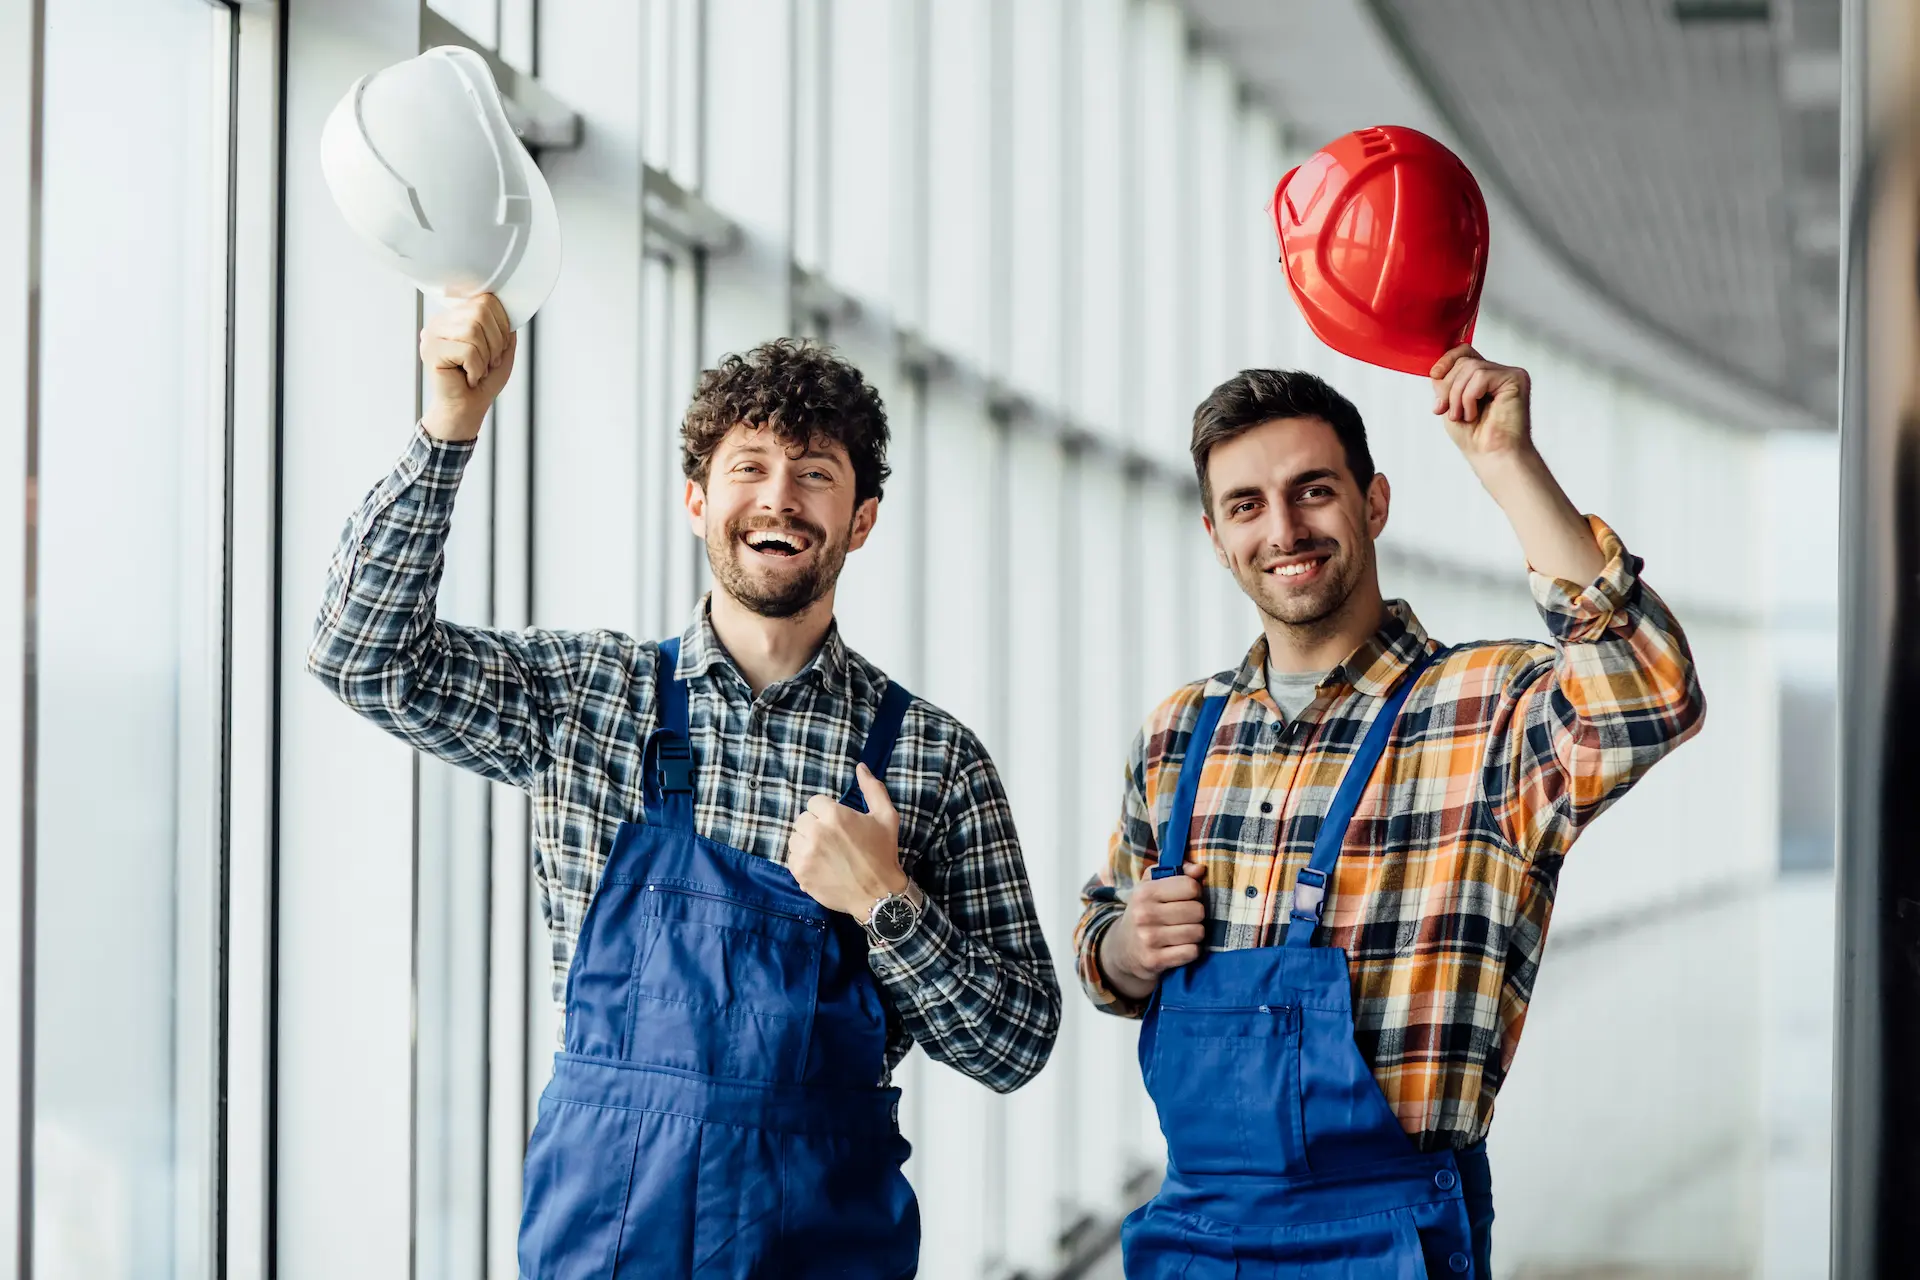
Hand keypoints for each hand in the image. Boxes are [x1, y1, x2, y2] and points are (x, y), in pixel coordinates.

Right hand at [420, 294, 515, 441]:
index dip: (502, 325)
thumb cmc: (482, 382)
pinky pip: (467, 351)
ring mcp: (433, 335)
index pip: (486, 300)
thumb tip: (510, 310)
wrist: (466, 408)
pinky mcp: (431, 351)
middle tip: (489, 362)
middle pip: (480, 312)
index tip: (499, 348)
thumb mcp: (503, 351)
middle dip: (496, 342)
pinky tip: (468, 377)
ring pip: (473, 330)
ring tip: (478, 370)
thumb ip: (506, 329)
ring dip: (485, 357)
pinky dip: (476, 369)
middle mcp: (441, 321)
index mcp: (458, 316)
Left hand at [786, 764, 908, 919]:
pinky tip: (819, 865)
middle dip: (815, 826)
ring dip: (806, 842)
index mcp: (834, 815)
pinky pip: (791, 858)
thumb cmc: (883, 854)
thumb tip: (860, 767)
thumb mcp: (886, 817)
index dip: (826, 812)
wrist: (878, 895)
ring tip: (825, 852)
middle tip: (832, 839)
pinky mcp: (800, 873)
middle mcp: (816, 832)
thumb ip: (872, 789)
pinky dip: (802, 861)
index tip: (838, 824)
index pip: (814, 802)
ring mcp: (806, 854)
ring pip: (794, 838)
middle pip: (802, 819)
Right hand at [1098, 861, 1206, 1001]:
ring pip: (1197, 932)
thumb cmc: (1144, 911)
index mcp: (1145, 892)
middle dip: (1196, 915)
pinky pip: (1191, 952)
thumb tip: (1200, 869)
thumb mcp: (1152, 886)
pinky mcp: (1155, 960)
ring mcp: (1149, 939)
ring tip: (1183, 932)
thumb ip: (1177, 871)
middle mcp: (1144, 914)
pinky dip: (1191, 950)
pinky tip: (1180, 947)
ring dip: (1195, 933)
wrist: (1123, 949)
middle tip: (1186, 918)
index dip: (1195, 892)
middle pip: (1197, 911)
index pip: (1190, 886)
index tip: (1187, 898)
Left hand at [1430, 344, 1532, 464]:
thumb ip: (1445, 383)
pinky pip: (1481, 376)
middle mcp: (1498, 373)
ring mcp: (1508, 374)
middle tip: (1448, 411)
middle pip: (1464, 360)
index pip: (1464, 352)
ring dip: (1457, 395)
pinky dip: (1470, 397)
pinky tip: (1474, 413)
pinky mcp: (1516, 379)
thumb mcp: (1449, 404)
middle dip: (1449, 387)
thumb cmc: (1475, 437)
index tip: (1435, 375)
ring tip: (1461, 415)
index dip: (1447, 360)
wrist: (1491, 455)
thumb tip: (1437, 369)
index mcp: (1484, 377)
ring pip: (1471, 367)